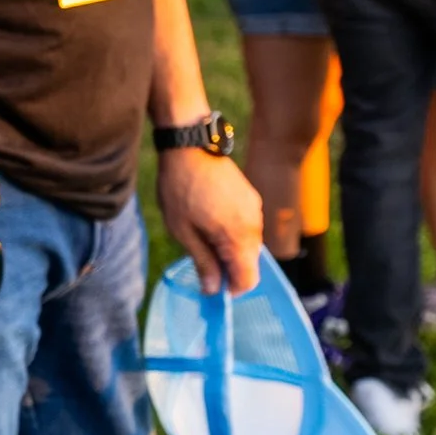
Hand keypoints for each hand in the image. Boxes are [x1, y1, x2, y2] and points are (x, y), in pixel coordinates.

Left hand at [156, 148, 262, 295]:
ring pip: (249, 244)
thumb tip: (213, 291)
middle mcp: (255, 224)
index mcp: (239, 236)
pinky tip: (210, 219)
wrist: (190, 143)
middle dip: (229, 268)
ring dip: (231, 248)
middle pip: (250, 263)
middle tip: (201, 258)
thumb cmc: (180, 187)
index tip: (211, 285)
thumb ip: (202, 262)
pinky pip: (247, 225)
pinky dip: (234, 232)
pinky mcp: (251, 196)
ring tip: (202, 234)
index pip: (248, 279)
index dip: (231, 289)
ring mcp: (255, 208)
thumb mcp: (182, 230)